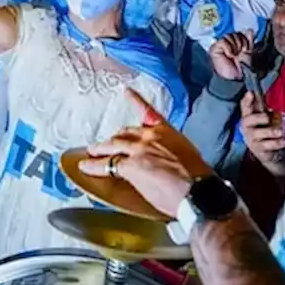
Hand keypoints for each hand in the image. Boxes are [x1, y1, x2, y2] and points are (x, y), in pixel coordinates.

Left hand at [80, 89, 212, 217]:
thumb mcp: (188, 156)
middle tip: (107, 144)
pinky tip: (85, 166)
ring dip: (100, 149)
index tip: (127, 92)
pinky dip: (93, 166)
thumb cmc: (199, 180)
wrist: (198, 191)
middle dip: (115, 139)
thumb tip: (164, 162)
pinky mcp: (130, 165)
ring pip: (113, 145)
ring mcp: (138, 150)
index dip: (136, 101)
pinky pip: (106, 164)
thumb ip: (171, 152)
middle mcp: (150, 136)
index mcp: (167, 132)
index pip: (148, 112)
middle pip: (125, 133)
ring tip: (91, 152)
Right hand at [209, 32, 253, 81]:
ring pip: (229, 35)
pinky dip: (228, 48)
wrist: (234, 78)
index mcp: (237, 43)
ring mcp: (221, 45)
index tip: (246, 49)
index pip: (241, 33)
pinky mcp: (214, 48)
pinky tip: (229, 54)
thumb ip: (249, 41)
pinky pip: (222, 41)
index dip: (245, 39)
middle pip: (236, 33)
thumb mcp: (248, 53)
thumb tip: (249, 30)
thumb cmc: (241, 68)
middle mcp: (229, 43)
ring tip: (234, 54)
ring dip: (235, 46)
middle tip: (241, 53)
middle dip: (241, 43)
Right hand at [239, 91, 284, 175]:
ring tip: (280, 132)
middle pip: (246, 120)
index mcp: (249, 118)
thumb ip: (268, 111)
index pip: (245, 107)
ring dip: (269, 131)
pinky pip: (266, 145)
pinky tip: (283, 142)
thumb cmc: (268, 132)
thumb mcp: (269, 119)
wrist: (270, 153)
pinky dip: (276, 143)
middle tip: (267, 118)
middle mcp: (247, 128)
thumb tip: (269, 102)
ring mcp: (251, 139)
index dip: (246, 100)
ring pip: (257, 133)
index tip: (250, 93)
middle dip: (257, 117)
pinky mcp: (258, 149)